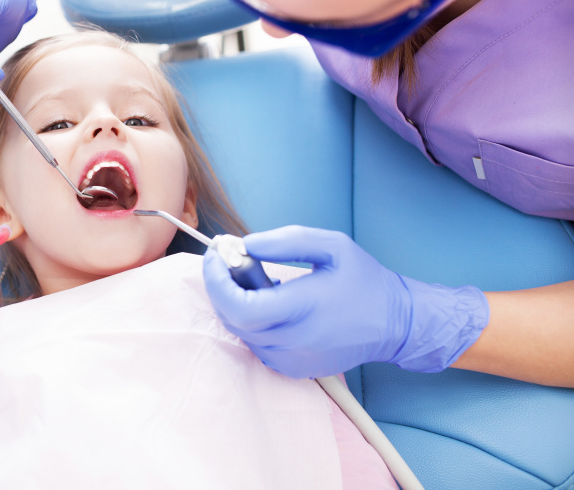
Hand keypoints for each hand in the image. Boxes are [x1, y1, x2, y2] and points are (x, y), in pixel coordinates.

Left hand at [202, 225, 488, 378]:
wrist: (396, 324)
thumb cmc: (364, 280)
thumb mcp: (333, 246)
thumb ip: (286, 241)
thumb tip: (246, 245)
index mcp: (302, 308)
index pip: (238, 307)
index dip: (216, 282)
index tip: (216, 255)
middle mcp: (293, 340)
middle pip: (232, 319)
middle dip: (222, 287)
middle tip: (233, 261)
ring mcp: (292, 360)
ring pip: (242, 333)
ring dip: (237, 304)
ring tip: (260, 279)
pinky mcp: (293, 369)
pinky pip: (257, 345)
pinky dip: (253, 322)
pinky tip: (272, 303)